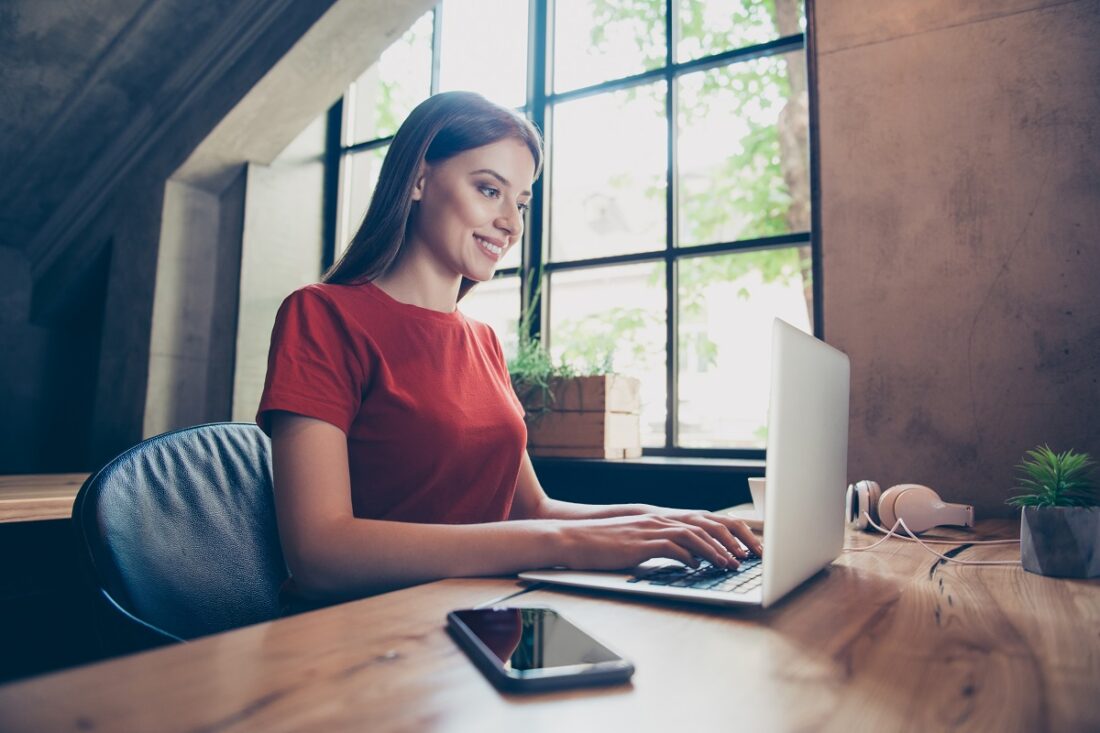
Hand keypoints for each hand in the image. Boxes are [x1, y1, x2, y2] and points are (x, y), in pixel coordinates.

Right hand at [555, 511, 760, 571]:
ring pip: (694, 536)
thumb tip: (685, 561)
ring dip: (715, 552)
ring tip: (729, 565)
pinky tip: (698, 569)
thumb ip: (660, 547)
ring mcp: (650, 529)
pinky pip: (673, 548)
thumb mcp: (636, 543)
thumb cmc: (600, 545)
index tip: (744, 546)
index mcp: (659, 518)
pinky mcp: (641, 543)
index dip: (726, 532)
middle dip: (730, 542)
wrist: (573, 539)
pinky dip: (689, 559)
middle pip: (705, 526)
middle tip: (747, 557)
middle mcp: (658, 519)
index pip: (702, 520)